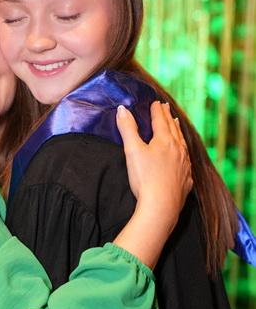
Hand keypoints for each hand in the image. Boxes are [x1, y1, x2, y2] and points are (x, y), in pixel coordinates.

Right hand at [116, 101, 192, 232]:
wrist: (161, 206)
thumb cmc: (145, 178)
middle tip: (166, 108)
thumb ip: (127, 128)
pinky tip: (183, 155)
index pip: (161, 120)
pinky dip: (184, 152)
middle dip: (168, 117)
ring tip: (176, 124)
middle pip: (173, 129)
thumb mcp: (132, 150)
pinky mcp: (186, 180)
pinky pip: (187, 161)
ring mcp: (184, 165)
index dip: (157, 111)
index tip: (156, 103)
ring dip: (178, 132)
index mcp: (165, 141)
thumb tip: (122, 109)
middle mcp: (178, 150)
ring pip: (182, 143)